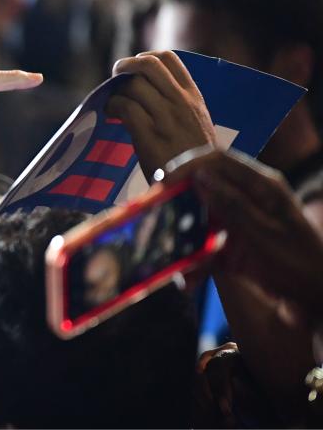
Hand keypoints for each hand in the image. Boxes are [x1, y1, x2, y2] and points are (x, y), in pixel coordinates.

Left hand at [106, 50, 215, 178]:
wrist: (201, 184)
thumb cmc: (198, 159)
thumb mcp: (198, 124)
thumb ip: (180, 106)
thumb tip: (150, 91)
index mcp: (194, 97)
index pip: (170, 59)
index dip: (146, 56)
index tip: (136, 66)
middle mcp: (181, 102)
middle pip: (149, 65)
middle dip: (126, 65)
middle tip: (116, 74)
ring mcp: (166, 118)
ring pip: (134, 85)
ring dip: (117, 90)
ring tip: (112, 101)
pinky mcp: (150, 135)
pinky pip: (125, 108)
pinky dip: (112, 107)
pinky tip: (110, 113)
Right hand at [164, 148, 322, 324]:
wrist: (318, 298)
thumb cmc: (301, 263)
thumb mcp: (265, 234)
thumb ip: (232, 204)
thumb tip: (200, 176)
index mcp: (262, 187)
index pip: (218, 161)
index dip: (187, 166)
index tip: (164, 182)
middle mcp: (248, 200)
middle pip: (204, 187)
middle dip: (176, 199)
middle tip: (153, 211)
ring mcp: (240, 223)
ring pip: (200, 220)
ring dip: (182, 236)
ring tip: (164, 248)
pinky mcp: (234, 247)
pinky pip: (206, 250)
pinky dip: (194, 265)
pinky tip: (187, 281)